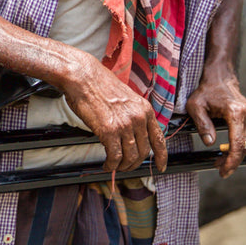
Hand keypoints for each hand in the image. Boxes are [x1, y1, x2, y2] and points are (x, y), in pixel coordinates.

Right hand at [63, 54, 167, 175]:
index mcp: (144, 109)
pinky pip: (115, 156)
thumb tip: (132, 134)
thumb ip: (133, 115)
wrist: (83, 77)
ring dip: (123, 166)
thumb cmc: (99, 85)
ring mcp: (125, 125)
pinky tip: (107, 165)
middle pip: (144, 152)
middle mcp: (138, 118)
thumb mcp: (126, 98)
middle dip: (135, 163)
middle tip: (126, 167)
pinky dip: (111, 165)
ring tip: (115, 166)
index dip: (161, 156)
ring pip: (130, 157)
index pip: (159, 139)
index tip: (161, 166)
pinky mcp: (109, 131)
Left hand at [185, 76, 245, 177]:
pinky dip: (239, 148)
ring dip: (236, 155)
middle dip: (232, 161)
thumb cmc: (206, 92)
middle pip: (245, 147)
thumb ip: (202, 124)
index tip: (224, 172)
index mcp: (236, 112)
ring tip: (220, 160)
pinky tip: (227, 150)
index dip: (232, 160)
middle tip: (218, 167)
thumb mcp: (195, 106)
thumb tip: (210, 143)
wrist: (220, 80)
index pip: (238, 143)